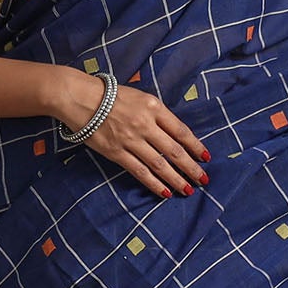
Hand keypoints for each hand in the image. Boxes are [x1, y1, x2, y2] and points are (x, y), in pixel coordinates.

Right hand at [53, 69, 211, 198]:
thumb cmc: (111, 95)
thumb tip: (175, 134)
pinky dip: (154, 183)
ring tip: (187, 190)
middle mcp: (145, 124)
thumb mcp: (140, 97)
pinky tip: (164, 192)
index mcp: (154, 107)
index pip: (181, 131)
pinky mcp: (116, 152)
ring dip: (176, 179)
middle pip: (174, 150)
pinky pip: (139, 171)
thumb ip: (157, 113)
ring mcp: (131, 140)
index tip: (206, 157)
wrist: (80, 98)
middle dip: (191, 167)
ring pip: (159, 164)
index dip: (196, 146)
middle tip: (203, 179)